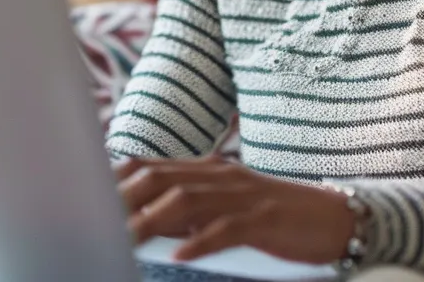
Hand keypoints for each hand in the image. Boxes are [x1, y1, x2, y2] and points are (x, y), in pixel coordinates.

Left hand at [115, 155, 356, 264]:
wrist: (336, 217)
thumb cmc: (276, 218)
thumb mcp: (228, 208)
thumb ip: (191, 211)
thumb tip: (148, 224)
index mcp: (210, 170)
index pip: (153, 167)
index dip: (118, 179)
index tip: (87, 196)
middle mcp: (222, 175)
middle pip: (163, 180)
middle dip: (125, 199)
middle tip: (95, 221)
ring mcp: (244, 195)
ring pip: (189, 202)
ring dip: (152, 221)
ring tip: (124, 240)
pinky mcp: (265, 218)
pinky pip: (228, 229)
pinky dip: (201, 241)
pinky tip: (181, 256)